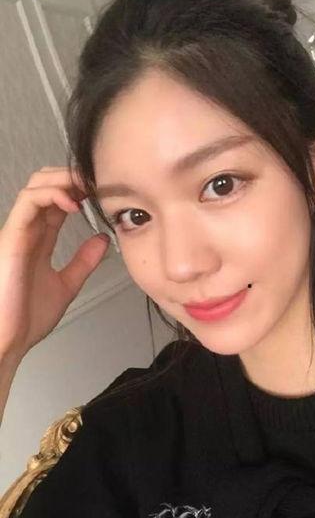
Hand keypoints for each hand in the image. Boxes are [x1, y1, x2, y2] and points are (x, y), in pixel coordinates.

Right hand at [0, 166, 109, 358]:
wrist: (8, 340)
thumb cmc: (26, 318)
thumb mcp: (66, 285)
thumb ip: (83, 262)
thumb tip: (102, 240)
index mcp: (39, 240)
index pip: (58, 201)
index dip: (80, 190)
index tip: (103, 191)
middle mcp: (27, 231)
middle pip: (44, 185)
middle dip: (71, 176)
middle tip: (97, 182)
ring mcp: (18, 232)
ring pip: (35, 186)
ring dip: (64, 179)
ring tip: (87, 186)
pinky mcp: (12, 238)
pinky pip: (28, 202)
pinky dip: (52, 195)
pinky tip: (73, 203)